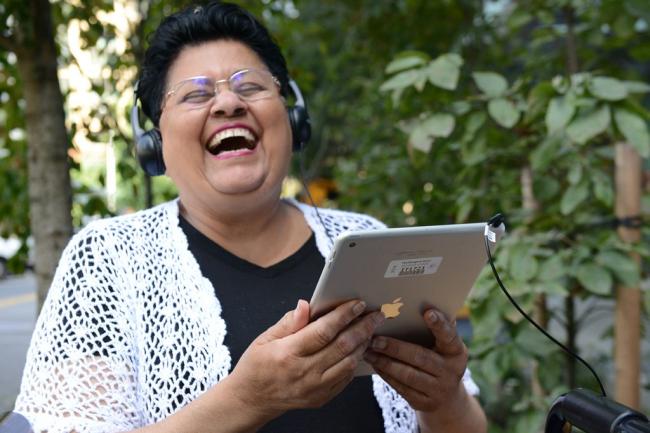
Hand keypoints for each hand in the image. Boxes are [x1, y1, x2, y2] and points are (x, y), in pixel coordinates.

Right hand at [228, 299, 384, 420]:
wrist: (252, 399)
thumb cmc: (257, 366)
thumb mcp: (265, 338)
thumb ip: (289, 322)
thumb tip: (305, 305)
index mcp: (288, 353)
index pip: (323, 331)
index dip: (343, 315)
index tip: (357, 304)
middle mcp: (304, 372)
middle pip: (342, 346)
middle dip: (362, 327)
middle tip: (375, 315)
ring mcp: (314, 388)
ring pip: (348, 362)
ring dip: (363, 344)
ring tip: (370, 329)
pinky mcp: (321, 398)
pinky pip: (346, 377)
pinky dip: (355, 360)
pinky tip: (359, 348)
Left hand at [362, 308, 467, 412]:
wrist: (447, 397)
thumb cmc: (440, 359)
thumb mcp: (445, 346)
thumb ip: (436, 329)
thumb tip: (420, 301)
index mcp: (457, 352)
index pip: (449, 336)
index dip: (439, 325)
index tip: (427, 312)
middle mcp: (451, 372)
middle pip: (420, 357)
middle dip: (395, 348)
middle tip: (375, 338)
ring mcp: (438, 390)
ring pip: (407, 375)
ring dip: (385, 362)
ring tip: (368, 351)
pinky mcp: (424, 403)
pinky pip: (401, 388)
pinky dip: (386, 375)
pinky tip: (375, 364)